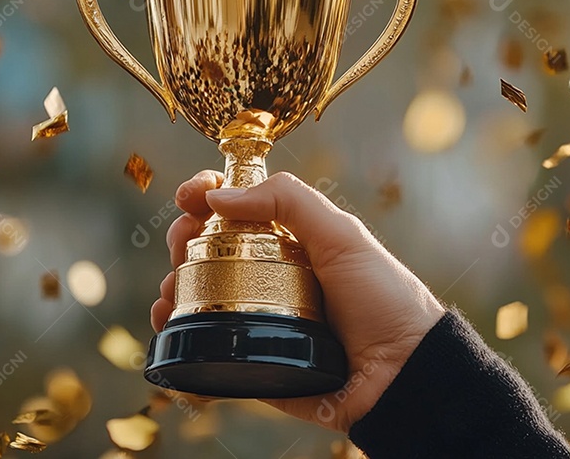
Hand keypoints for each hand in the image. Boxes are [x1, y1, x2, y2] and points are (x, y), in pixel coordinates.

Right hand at [151, 171, 445, 432]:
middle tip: (181, 242)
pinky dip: (176, 334)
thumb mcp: (343, 236)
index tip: (191, 196)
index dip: (208, 195)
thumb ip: (290, 202)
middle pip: (207, 247)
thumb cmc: (385, 300)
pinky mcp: (251, 362)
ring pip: (197, 294)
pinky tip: (166, 324)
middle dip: (182, 237)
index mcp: (291, 242)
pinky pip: (205, 346)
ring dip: (172, 284)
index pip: (238, 208)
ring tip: (171, 290)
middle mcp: (269, 276)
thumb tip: (219, 194)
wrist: (403, 374)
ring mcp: (257, 320)